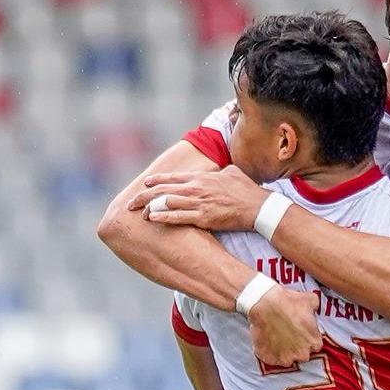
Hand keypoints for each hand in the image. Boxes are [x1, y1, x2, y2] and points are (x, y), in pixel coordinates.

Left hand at [128, 166, 269, 230]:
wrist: (258, 206)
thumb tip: (219, 171)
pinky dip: (163, 217)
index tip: (145, 184)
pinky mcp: (203, 217)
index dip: (156, 181)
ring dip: (150, 208)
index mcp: (201, 177)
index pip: (173, 178)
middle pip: (163, 190)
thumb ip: (220, 171)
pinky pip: (178, 217)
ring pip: (166, 203)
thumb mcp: (232, 173)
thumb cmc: (247, 190)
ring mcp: (198, 203)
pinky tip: (152, 218)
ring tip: (139, 213)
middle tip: (131, 203)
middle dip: (144, 196)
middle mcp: (196, 188)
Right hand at [246, 287, 322, 366]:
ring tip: (277, 338)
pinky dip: (270, 353)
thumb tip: (315, 308)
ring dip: (283, 352)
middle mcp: (302, 354)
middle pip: (302, 354)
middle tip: (289, 334)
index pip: (315, 345)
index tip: (302, 332)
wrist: (264, 303)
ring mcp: (285, 358)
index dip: (308, 338)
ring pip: (287, 359)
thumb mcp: (310, 299)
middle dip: (297, 346)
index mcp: (314, 342)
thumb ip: (316, 307)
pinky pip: (271, 360)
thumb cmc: (288, 302)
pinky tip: (268, 342)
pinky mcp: (269, 359)